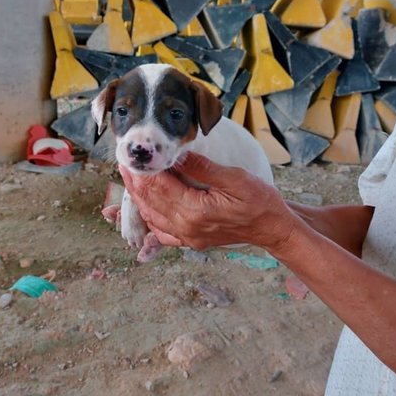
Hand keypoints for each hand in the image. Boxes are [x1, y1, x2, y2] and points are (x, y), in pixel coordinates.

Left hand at [119, 152, 290, 251]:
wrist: (272, 227)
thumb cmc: (259, 201)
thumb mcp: (234, 178)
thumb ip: (202, 168)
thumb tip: (178, 154)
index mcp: (195, 211)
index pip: (158, 187)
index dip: (141, 171)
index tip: (129, 156)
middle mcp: (186, 228)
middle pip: (150, 202)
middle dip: (135, 181)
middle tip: (122, 162)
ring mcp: (187, 238)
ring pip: (152, 217)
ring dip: (139, 198)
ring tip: (130, 178)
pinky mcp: (191, 241)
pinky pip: (162, 231)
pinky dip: (150, 217)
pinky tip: (145, 205)